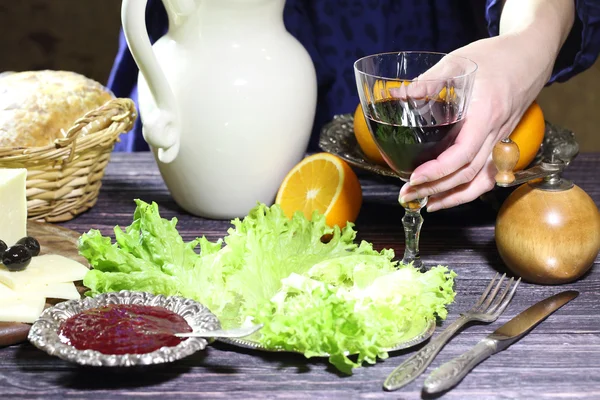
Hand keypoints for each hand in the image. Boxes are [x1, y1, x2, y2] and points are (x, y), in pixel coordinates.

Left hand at [399, 32, 556, 211]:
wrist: (530, 55)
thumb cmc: (495, 56)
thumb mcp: (458, 61)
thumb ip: (428, 81)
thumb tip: (397, 94)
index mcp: (486, 113)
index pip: (463, 153)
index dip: (438, 171)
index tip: (415, 178)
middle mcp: (497, 132)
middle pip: (468, 172)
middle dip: (437, 189)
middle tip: (408, 195)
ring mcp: (502, 140)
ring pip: (481, 180)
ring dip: (453, 197)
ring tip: (425, 204)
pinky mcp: (502, 143)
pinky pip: (489, 175)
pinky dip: (469, 190)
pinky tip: (449, 196)